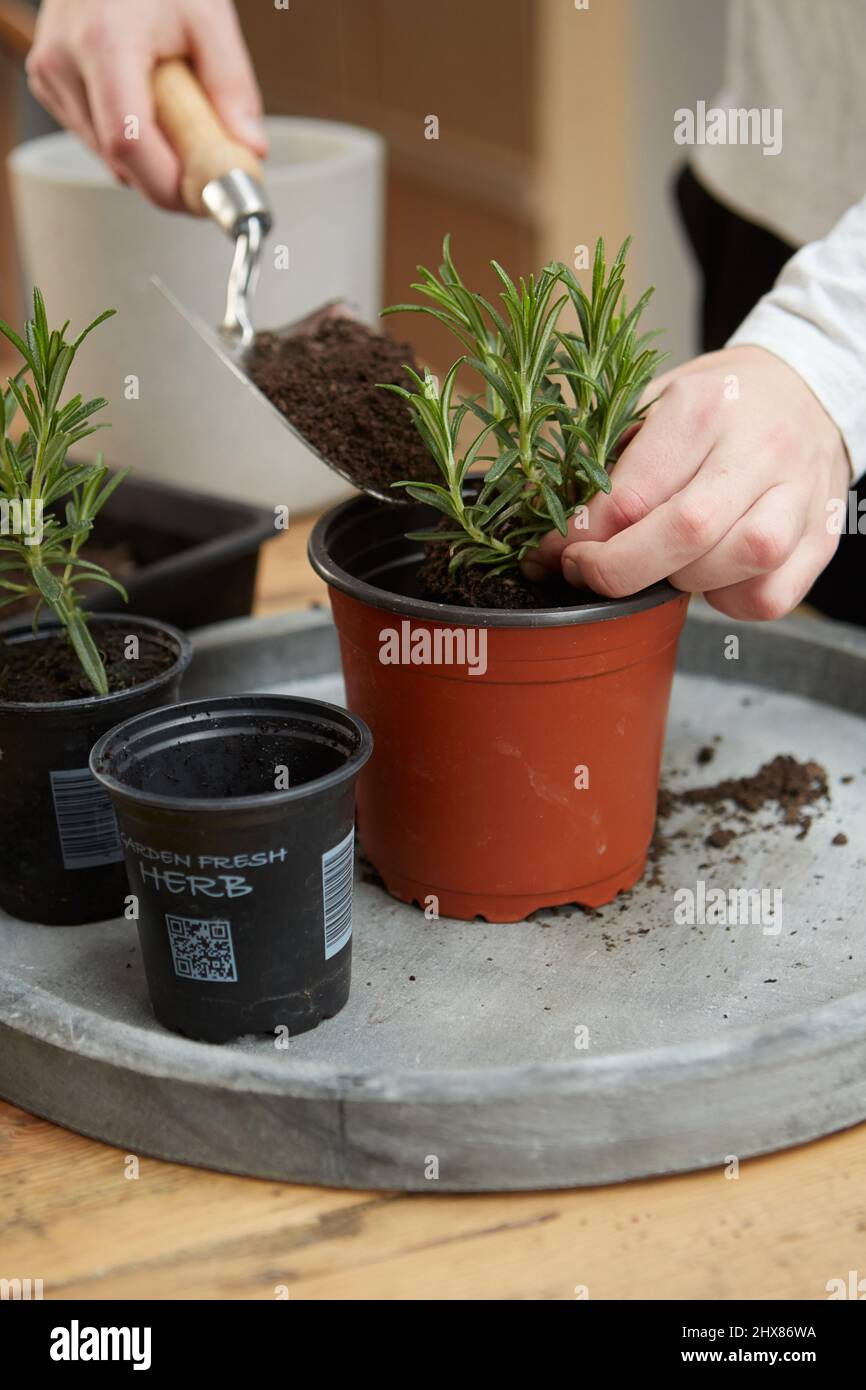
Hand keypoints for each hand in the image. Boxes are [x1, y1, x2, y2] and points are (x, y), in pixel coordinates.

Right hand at [27, 0, 265, 210]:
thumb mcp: (208, 16)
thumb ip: (233, 86)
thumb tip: (250, 147)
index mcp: (105, 42)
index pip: (129, 142)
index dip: (165, 184)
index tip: (199, 199)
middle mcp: (66, 60)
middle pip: (118, 159)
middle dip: (164, 178)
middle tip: (204, 170)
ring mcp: (51, 72)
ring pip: (105, 155)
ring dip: (146, 159)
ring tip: (175, 120)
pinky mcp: (48, 80)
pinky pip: (92, 135)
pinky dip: (125, 138)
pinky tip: (144, 106)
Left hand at [526, 346, 850, 619]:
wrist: (806, 390)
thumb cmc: (717, 405)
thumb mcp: (655, 404)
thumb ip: (608, 460)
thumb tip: (554, 527)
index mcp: (703, 408)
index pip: (630, 494)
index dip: (580, 537)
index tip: (550, 552)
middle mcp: (759, 449)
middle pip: (686, 532)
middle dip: (620, 571)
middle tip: (588, 573)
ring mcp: (800, 496)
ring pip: (736, 565)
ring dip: (681, 582)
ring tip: (662, 564)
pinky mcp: (822, 537)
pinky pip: (768, 598)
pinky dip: (730, 602)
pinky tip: (714, 575)